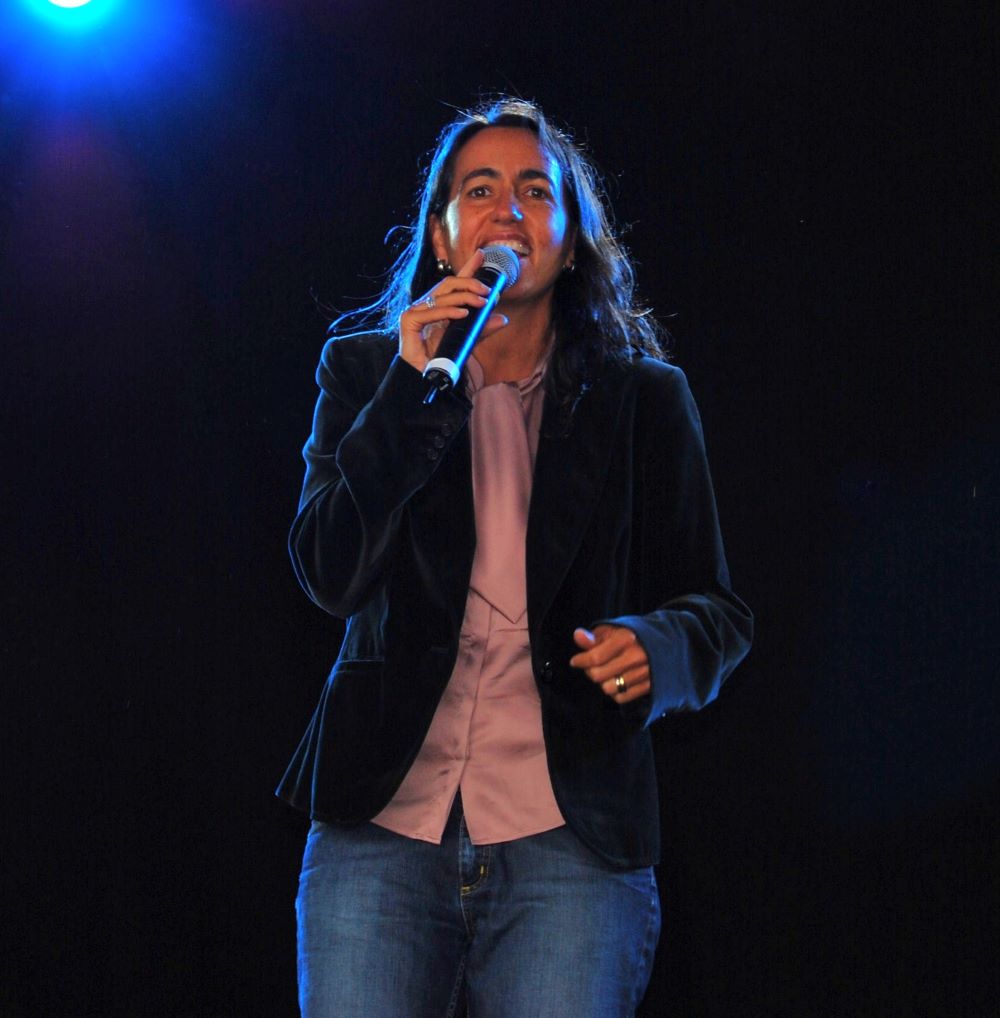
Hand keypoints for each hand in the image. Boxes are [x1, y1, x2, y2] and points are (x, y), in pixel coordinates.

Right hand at [398, 249, 508, 372]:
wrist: (423, 379)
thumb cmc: (440, 359)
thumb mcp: (466, 340)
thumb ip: (481, 329)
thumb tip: (502, 318)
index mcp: (439, 306)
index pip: (455, 283)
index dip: (468, 268)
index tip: (483, 255)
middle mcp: (427, 305)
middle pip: (449, 284)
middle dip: (471, 283)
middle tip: (489, 290)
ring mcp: (416, 311)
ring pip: (443, 295)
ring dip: (465, 297)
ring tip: (482, 302)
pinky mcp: (409, 321)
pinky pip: (431, 312)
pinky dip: (448, 312)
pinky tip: (463, 314)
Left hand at [569, 625, 650, 703]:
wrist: (661, 643)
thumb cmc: (629, 637)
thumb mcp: (610, 631)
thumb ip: (593, 637)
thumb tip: (577, 635)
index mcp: (626, 639)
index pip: (595, 657)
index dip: (581, 661)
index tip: (575, 661)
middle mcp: (637, 656)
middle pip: (599, 675)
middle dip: (590, 671)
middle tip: (592, 666)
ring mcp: (646, 672)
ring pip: (609, 689)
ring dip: (603, 682)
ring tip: (607, 673)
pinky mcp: (650, 685)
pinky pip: (621, 698)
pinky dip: (615, 692)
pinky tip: (617, 681)